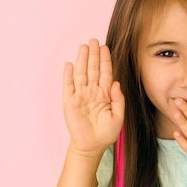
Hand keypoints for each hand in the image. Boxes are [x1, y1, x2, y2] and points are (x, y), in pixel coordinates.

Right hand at [63, 39, 124, 156]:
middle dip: (94, 55)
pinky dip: (68, 75)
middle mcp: (92, 92)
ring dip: (82, 60)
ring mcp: (80, 96)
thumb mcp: (118, 116)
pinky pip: (68, 86)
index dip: (106, 60)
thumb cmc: (106, 133)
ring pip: (81, 74)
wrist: (92, 146)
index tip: (105, 47)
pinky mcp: (70, 102)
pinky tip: (69, 64)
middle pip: (93, 69)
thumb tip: (116, 83)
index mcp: (105, 94)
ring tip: (84, 47)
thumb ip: (118, 99)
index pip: (106, 73)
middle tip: (94, 40)